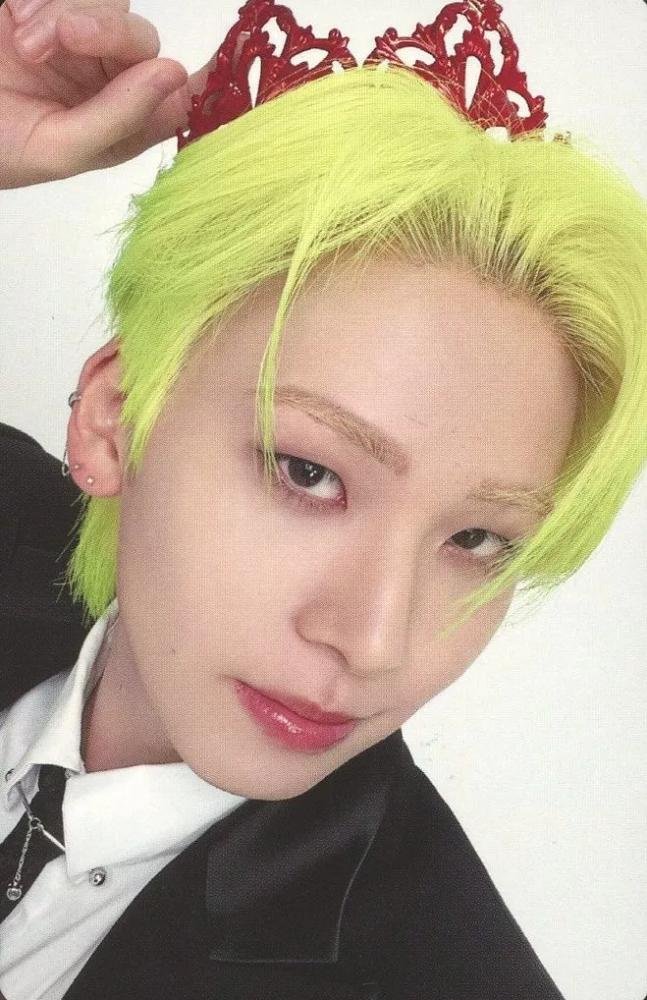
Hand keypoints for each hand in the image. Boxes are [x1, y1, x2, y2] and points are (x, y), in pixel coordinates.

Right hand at [0, 1, 216, 188]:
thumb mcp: (60, 150)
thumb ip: (118, 119)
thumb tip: (173, 77)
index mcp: (118, 120)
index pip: (175, 98)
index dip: (202, 86)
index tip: (223, 74)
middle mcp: (103, 77)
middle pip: (141, 41)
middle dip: (106, 36)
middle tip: (55, 40)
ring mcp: (75, 38)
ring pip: (111, 8)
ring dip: (71, 17)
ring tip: (26, 44)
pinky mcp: (45, 7)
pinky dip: (49, 3)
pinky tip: (18, 26)